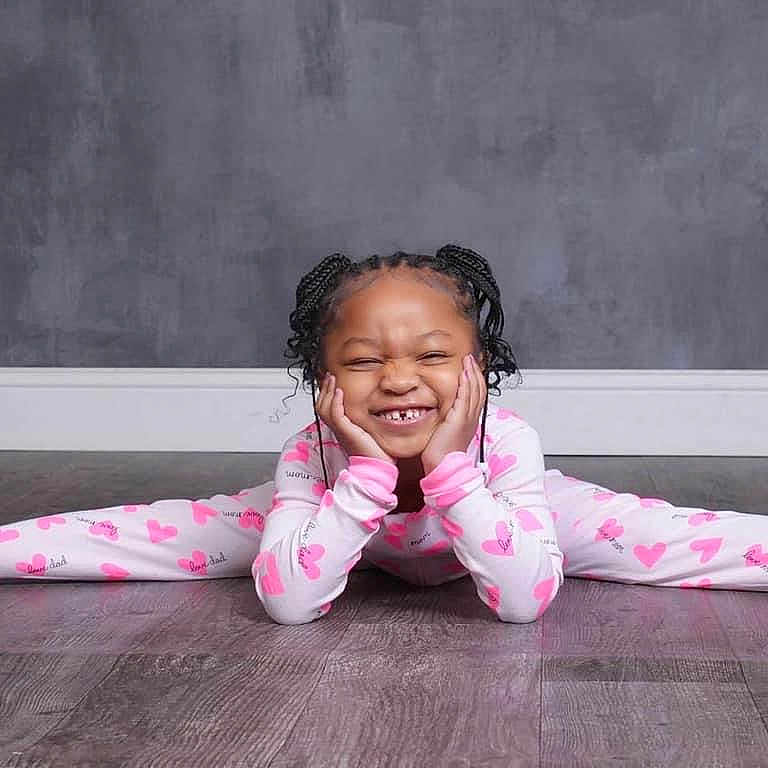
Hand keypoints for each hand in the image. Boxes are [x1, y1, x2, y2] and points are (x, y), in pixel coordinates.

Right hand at [315, 373, 395, 464]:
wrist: (377, 466)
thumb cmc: (376, 452)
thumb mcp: (369, 430)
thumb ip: (366, 419)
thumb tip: (373, 407)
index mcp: (342, 428)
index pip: (327, 408)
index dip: (327, 394)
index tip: (332, 382)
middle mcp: (338, 429)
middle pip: (321, 406)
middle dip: (325, 389)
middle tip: (329, 376)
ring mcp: (341, 430)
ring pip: (325, 409)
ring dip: (328, 392)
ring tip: (333, 380)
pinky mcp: (346, 432)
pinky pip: (335, 415)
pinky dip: (336, 402)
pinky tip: (339, 392)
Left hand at [420, 353, 486, 473]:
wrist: (441, 467)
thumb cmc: (441, 455)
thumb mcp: (446, 433)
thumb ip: (447, 420)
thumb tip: (442, 414)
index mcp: (469, 421)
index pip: (477, 395)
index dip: (475, 380)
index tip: (471, 368)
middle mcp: (471, 419)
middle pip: (479, 390)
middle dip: (476, 372)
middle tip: (471, 359)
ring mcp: (467, 419)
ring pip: (474, 391)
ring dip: (472, 373)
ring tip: (468, 360)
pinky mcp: (459, 419)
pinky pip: (465, 398)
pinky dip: (466, 384)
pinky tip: (464, 374)